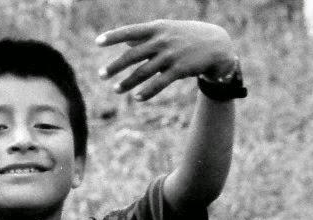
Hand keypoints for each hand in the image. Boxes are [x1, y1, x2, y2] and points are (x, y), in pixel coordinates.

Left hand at [96, 20, 234, 100]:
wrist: (215, 44)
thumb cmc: (186, 37)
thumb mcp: (166, 31)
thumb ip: (146, 38)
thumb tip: (125, 41)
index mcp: (157, 28)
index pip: (130, 31)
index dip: (113, 36)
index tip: (97, 43)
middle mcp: (162, 40)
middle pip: (133, 55)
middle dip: (115, 65)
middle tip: (101, 75)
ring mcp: (171, 55)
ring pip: (144, 72)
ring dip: (127, 82)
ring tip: (116, 89)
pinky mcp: (179, 70)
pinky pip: (159, 83)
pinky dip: (147, 92)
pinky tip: (137, 98)